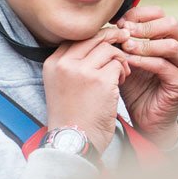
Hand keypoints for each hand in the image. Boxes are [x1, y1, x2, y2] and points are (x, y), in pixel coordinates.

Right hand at [42, 27, 129, 153]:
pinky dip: (123, 72)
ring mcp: (82, 71)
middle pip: (93, 38)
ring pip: (108, 49)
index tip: (107, 41)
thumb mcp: (60, 85)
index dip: (95, 37)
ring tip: (121, 74)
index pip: (76, 37)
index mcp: (52, 64)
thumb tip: (97, 43)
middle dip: (112, 38)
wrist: (74, 141)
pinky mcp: (100, 81)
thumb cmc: (72, 116)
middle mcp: (64, 64)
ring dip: (120, 59)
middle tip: (125, 41)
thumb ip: (72, 65)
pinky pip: (118, 65)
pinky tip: (121, 83)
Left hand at [117, 7, 177, 146]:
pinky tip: (129, 62)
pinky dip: (145, 61)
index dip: (138, 14)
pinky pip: (164, 66)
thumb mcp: (126, 58)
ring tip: (126, 47)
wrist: (144, 118)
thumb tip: (111, 22)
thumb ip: (123, 41)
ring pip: (170, 44)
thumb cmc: (135, 86)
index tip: (118, 22)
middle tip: (123, 31)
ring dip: (145, 44)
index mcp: (170, 38)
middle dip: (144, 26)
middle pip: (170, 24)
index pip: (159, 14)